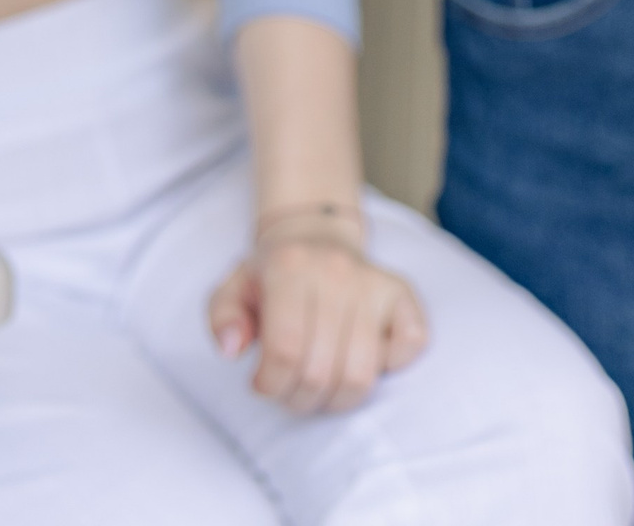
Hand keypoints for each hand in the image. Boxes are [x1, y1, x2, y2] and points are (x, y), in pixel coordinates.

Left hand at [208, 231, 427, 413]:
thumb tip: (232, 349)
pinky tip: (362, 358)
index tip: (263, 385)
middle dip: (299, 398)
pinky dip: (390, 366)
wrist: (315, 235)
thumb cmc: (273, 274)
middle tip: (290, 391)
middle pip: (321, 372)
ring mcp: (372, 281)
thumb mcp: (233, 288)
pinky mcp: (402, 292)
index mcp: (289, 266)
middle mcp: (335, 271)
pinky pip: (411, 345)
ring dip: (336, 399)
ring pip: (361, 374)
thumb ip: (222, 317)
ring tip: (318, 387)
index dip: (271, 386)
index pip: (285, 352)